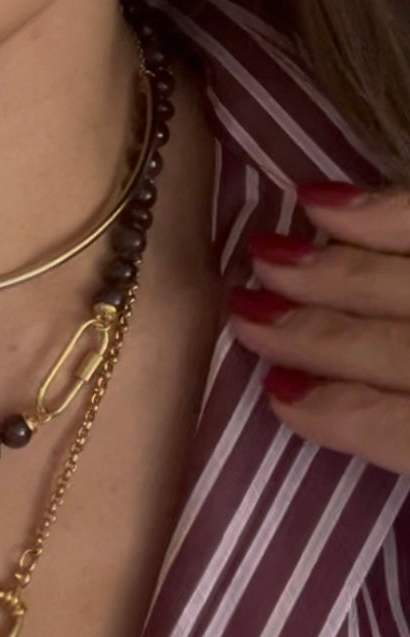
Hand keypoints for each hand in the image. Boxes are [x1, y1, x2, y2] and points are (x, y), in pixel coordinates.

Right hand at [229, 181, 409, 475]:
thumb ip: (397, 437)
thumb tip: (306, 414)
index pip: (403, 429)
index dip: (343, 414)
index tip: (276, 396)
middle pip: (400, 349)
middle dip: (317, 332)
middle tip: (243, 313)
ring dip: (332, 272)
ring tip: (262, 256)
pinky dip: (383, 211)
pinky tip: (320, 199)